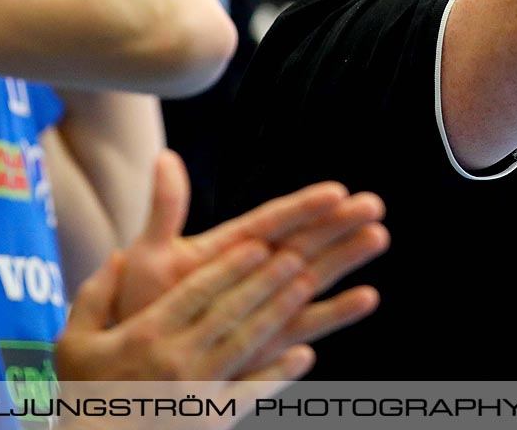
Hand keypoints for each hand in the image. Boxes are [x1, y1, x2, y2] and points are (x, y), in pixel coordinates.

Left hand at [88, 152, 387, 377]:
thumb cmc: (143, 304)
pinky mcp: (272, 339)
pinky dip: (338, 312)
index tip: (336, 191)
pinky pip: (309, 323)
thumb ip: (166, 210)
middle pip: (305, 241)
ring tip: (378, 236)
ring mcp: (267, 304)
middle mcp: (257, 271)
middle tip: (374, 205)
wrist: (138, 358)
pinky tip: (367, 297)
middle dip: (339, 224)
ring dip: (347, 258)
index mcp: (231, 246)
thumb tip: (164, 157)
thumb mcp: (150, 255)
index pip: (273, 220)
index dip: (303, 206)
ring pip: (316, 277)